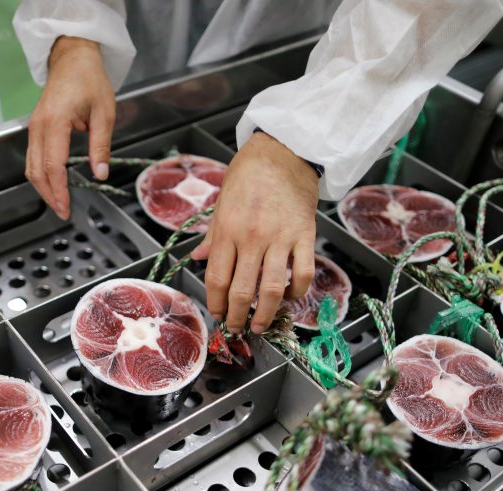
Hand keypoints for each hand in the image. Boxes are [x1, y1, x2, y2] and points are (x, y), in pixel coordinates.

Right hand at [26, 36, 114, 219]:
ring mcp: (34, 127)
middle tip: (63, 212)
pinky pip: (33, 157)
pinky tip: (53, 184)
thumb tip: (100, 174)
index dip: (59, 189)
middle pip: (36, 170)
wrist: (72, 58)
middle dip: (49, 195)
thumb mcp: (104, 112)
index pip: (53, 165)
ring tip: (59, 202)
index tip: (66, 207)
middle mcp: (39, 126)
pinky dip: (41, 174)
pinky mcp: (35, 128)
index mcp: (55, 121)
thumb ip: (101, 145)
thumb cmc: (89, 80)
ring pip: (31, 166)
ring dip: (43, 187)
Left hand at [191, 131, 318, 333]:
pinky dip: (297, 292)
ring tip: (260, 325)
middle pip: (242, 290)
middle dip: (237, 316)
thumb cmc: (249, 173)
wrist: (284, 150)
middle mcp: (252, 237)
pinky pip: (302, 273)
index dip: (216, 302)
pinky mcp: (305, 236)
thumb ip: (213, 235)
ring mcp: (280, 238)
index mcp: (227, 229)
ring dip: (265, 314)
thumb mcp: (222, 201)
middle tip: (237, 328)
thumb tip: (197, 258)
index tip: (218, 313)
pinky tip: (291, 297)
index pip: (217, 277)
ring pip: (272, 289)